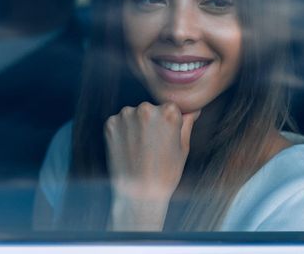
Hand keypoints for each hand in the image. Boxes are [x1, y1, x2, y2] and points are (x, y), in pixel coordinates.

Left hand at [104, 102, 199, 229]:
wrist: (138, 195)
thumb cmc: (166, 173)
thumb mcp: (183, 147)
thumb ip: (186, 123)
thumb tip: (192, 109)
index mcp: (169, 112)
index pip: (171, 108)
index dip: (169, 124)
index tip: (166, 140)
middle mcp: (147, 108)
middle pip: (151, 110)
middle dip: (152, 123)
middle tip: (152, 147)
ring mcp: (126, 115)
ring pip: (134, 115)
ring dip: (136, 126)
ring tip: (139, 150)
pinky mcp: (110, 124)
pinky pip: (119, 123)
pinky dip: (122, 132)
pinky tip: (128, 149)